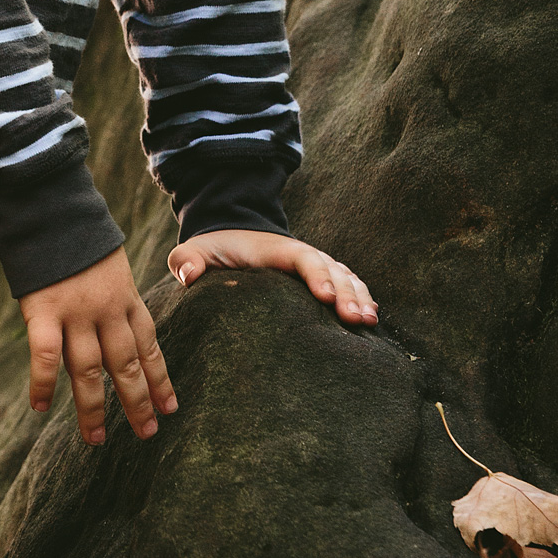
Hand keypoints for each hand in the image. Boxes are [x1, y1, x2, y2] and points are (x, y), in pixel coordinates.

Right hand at [19, 248, 175, 447]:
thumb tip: (114, 327)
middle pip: (128, 365)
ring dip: (94, 409)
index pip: (150, 346)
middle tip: (147, 434)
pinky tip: (41, 407)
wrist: (52, 205)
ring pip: (91, 371)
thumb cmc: (77, 236)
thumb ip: (115, 297)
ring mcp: (77, 312)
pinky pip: (47, 357)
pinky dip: (44, 384)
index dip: (160, 379)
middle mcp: (108, 310)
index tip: (170, 408)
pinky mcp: (44, 311)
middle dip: (138, 402)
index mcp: (127, 297)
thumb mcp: (110, 264)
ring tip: (96, 439)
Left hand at [167, 227, 377, 326]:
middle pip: (332, 270)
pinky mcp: (321, 279)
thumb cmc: (214, 249)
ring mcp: (315, 266)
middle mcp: (302, 255)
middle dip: (347, 292)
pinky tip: (371, 320)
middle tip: (356, 319)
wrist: (232, 236)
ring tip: (368, 322)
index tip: (324, 297)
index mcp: (275, 249)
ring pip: (346, 277)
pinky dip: (362, 297)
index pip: (302, 259)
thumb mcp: (194, 250)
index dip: (316, 275)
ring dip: (360, 296)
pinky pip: (348, 285)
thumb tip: (188, 274)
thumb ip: (187, 259)